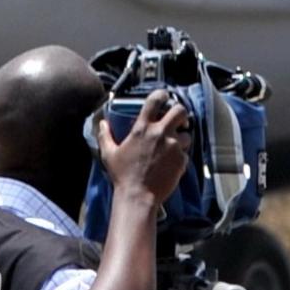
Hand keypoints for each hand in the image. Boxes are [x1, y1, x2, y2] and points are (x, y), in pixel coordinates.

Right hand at [101, 95, 193, 211]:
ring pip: (187, 134)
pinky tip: (170, 162)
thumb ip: (105, 135)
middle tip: (177, 120)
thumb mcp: (109, 153)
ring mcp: (173, 147)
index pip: (155, 101)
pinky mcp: (182, 160)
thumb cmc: (122, 175)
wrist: (138, 195)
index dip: (162, 94)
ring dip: (182, 137)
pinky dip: (180, 155)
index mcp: (142, 129)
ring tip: (173, 145)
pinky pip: (186, 153)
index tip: (164, 96)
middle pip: (180, 111)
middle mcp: (160, 134)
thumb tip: (102, 123)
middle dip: (180, 112)